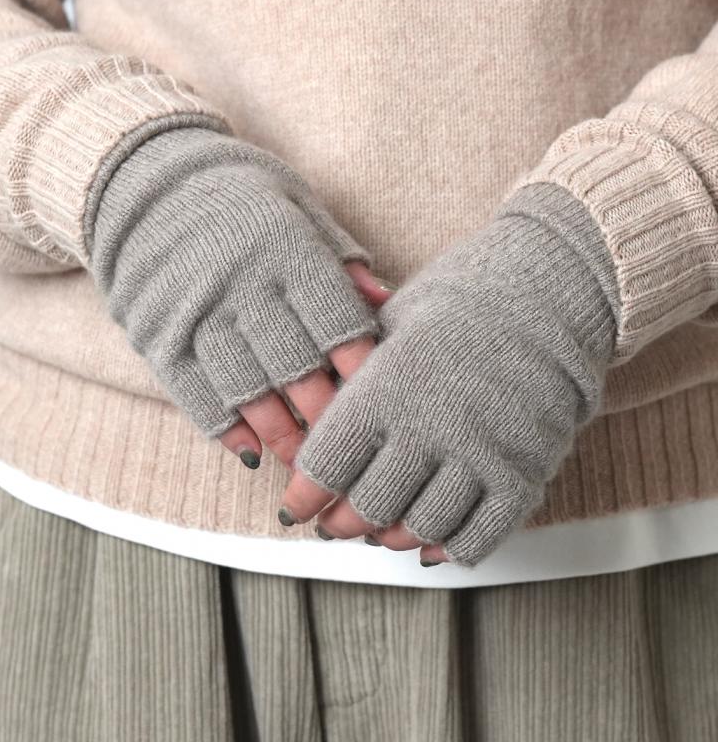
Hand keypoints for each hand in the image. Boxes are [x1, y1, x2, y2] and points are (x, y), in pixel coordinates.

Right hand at [88, 124, 381, 465]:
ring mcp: (194, 311)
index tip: (380, 398)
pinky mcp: (157, 333)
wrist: (143, 181)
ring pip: (246, 388)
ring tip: (304, 459)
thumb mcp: (295, 205)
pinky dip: (223, 426)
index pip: (334, 319)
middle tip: (349, 445)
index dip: (361, 367)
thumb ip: (339, 256)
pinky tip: (249, 449)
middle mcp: (240, 282)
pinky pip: (192, 392)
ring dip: (279, 432)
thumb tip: (386, 301)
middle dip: (326, 413)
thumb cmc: (237, 194)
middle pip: (295, 364)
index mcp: (284, 248)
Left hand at [279, 182, 621, 566]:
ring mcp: (481, 455)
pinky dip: (448, 548)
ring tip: (379, 530)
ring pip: (420, 528)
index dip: (305, 494)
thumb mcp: (390, 325)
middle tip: (334, 523)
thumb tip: (314, 426)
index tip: (297, 504)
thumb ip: (353, 380)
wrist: (547, 294)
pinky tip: (431, 543)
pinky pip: (479, 536)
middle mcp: (430, 427)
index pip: (328, 464)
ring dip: (391, 538)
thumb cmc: (460, 302)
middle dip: (341, 523)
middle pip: (368, 506)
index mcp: (387, 387)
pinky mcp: (524, 473)